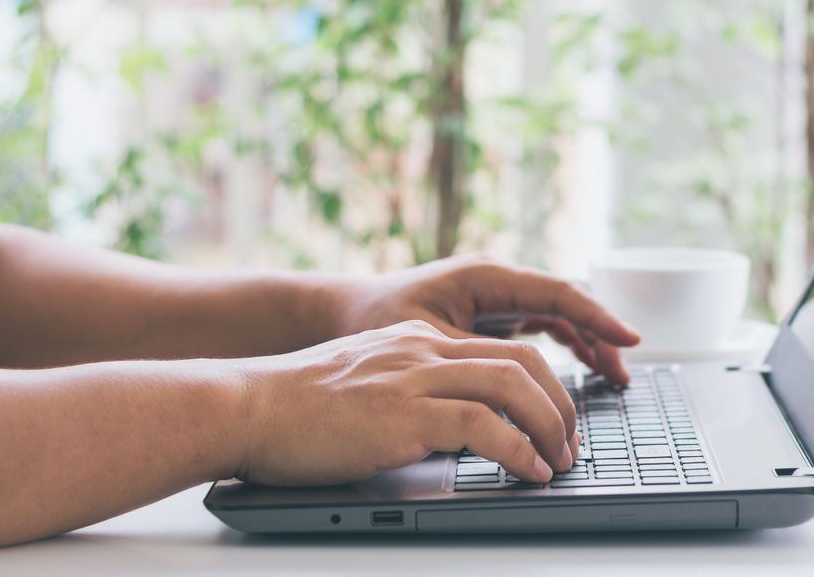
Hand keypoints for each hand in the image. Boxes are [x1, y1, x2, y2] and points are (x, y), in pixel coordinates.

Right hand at [234, 320, 579, 486]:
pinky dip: (518, 451)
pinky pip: (484, 426)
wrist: (244, 407)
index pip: (503, 350)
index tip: (557, 420)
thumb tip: (456, 428)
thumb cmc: (296, 408)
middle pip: (522, 362)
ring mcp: (415, 378)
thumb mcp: (368, 383)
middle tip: (569, 444)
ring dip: (550, 428)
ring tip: (560, 462)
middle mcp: (423, 349)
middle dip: (560, 405)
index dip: (544, 386)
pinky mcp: (404, 414)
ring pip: (514, 386)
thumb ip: (412, 391)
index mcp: (418, 341)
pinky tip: (529, 472)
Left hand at [327, 256, 640, 384]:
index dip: (596, 318)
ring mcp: (494, 297)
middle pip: (565, 305)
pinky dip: (565, 346)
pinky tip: (583, 370)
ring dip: (587, 343)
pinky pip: (540, 326)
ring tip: (614, 378)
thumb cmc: (372, 322)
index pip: (557, 293)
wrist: (336, 314)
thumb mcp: (426, 343)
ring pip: (557, 316)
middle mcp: (495, 281)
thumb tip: (518, 390)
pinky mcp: (489, 316)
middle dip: (599, 336)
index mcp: (484, 276)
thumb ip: (474, 363)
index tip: (628, 339)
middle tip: (624, 372)